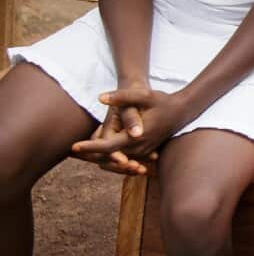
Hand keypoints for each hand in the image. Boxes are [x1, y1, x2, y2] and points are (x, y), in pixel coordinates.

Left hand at [72, 88, 192, 163]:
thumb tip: (100, 97)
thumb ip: (122, 96)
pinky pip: (122, 157)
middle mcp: (139, 148)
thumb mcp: (144, 95)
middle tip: (70, 150)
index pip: (108, 147)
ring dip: (98, 156)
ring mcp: (142, 152)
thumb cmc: (162, 101)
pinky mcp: (143, 151)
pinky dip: (109, 155)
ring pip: (115, 160)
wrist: (182, 111)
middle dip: (89, 154)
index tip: (73, 146)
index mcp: (137, 137)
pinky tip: (95, 148)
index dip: (90, 147)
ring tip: (78, 151)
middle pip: (108, 157)